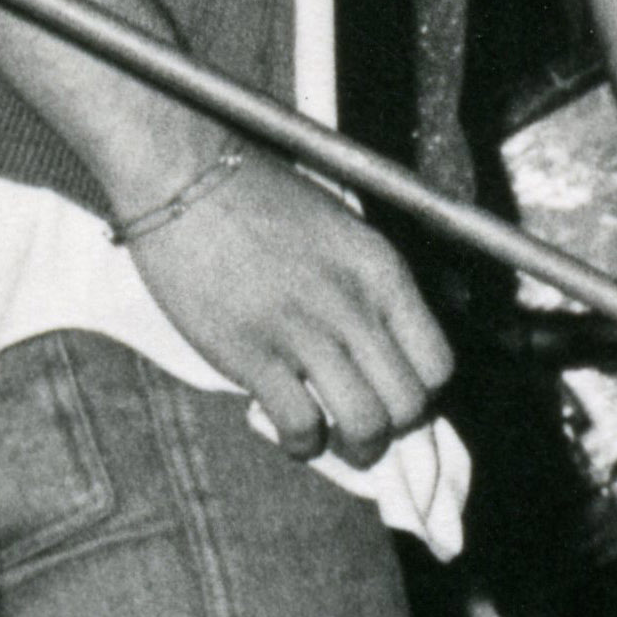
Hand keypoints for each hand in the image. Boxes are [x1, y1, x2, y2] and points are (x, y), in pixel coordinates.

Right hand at [123, 154, 450, 465]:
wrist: (180, 170)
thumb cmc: (253, 194)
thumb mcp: (338, 226)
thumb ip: (367, 284)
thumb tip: (385, 348)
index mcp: (381, 268)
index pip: (437, 363)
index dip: (421, 392)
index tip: (394, 393)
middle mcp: (353, 303)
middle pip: (409, 405)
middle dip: (392, 429)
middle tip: (363, 424)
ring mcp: (303, 330)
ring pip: (365, 426)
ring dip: (355, 447)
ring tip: (333, 437)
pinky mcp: (251, 353)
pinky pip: (300, 427)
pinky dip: (300, 442)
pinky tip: (286, 428)